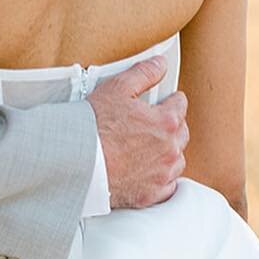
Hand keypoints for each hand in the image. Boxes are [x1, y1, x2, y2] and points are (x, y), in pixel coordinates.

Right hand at [87, 56, 188, 208]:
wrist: (76, 164)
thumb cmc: (94, 127)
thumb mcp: (116, 89)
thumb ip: (143, 73)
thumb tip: (160, 64)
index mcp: (167, 121)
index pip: (180, 104)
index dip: (168, 100)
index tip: (159, 102)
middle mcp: (170, 149)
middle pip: (182, 132)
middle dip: (170, 125)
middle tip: (149, 123)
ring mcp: (162, 174)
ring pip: (177, 160)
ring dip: (167, 152)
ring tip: (146, 147)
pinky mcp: (151, 194)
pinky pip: (168, 186)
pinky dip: (161, 178)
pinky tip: (146, 171)